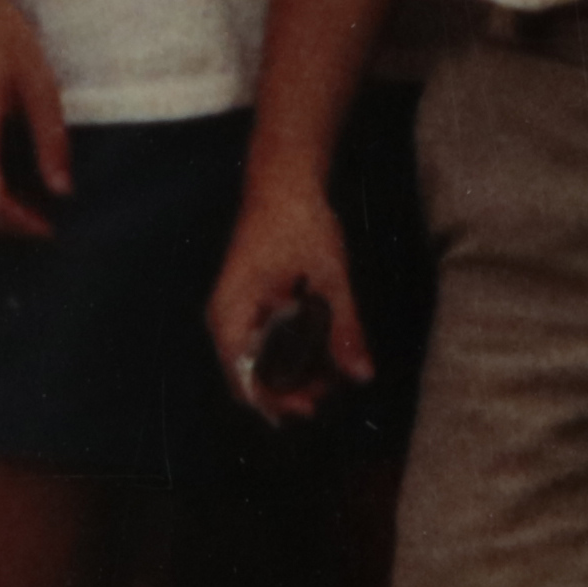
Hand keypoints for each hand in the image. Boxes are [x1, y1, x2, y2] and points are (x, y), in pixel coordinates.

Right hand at [200, 166, 371, 421]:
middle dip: (289, 390)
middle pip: (250, 377)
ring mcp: (236, 312)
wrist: (284, 180)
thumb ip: (344, 327)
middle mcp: (226, 319)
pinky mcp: (249, 305)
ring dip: (291, 373)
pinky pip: (264, 343)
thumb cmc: (300, 222)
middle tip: (331, 388)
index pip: (243, 380)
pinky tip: (320, 349)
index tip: (313, 406)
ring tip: (331, 370)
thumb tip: (362, 375)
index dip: (276, 401)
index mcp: (232, 314)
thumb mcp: (330, 277)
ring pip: (259, 362)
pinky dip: (290, 353)